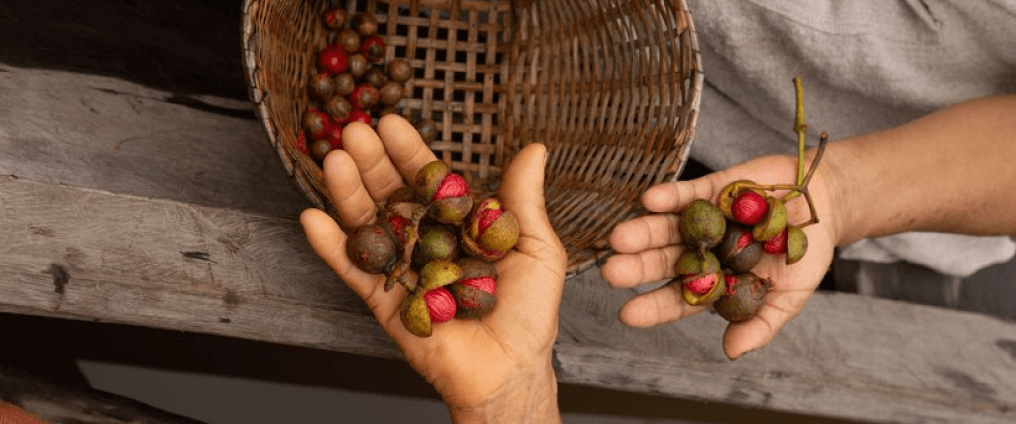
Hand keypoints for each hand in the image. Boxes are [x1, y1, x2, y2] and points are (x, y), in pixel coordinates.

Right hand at [300, 116, 566, 421]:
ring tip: (334, 161)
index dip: (409, 152)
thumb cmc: (529, 312)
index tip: (391, 123)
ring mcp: (402, 269)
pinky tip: (313, 218)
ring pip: (369, 225)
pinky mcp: (384, 301)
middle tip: (353, 131)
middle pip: (391, 194)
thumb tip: (534, 149)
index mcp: (458, 224)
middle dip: (372, 163)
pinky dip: (332, 246)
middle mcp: (425, 240)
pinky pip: (355, 270)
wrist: (510, 368)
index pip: (429, 180)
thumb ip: (524, 198)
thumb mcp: (535, 246)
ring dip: (348, 192)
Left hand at [601, 151, 841, 359]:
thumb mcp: (790, 296)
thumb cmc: (806, 254)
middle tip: (612, 272)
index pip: (678, 298)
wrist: (826, 204)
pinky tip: (650, 200)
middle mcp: (701, 250)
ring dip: (643, 232)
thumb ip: (761, 323)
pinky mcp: (710, 188)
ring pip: (666, 228)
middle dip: (637, 267)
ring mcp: (704, 219)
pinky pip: (686, 193)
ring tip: (620, 237)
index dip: (653, 306)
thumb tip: (731, 352)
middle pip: (663, 261)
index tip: (627, 313)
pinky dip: (669, 196)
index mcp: (715, 281)